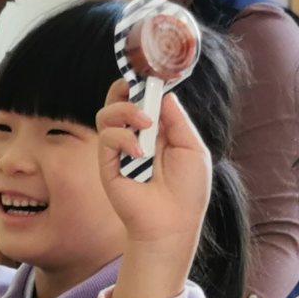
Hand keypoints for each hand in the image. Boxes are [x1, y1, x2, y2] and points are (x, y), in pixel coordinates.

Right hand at [94, 92, 209, 297]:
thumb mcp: (192, 147)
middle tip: (134, 86)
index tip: (149, 74)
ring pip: (107, 114)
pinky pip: (107, 138)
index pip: (143, 100)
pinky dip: (123, 138)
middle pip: (119, 101)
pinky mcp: (107, 165)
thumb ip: (177, 119)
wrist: (172, 223)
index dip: (143, 85)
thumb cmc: (188, 190)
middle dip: (125, 89)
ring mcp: (120, 151)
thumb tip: (163, 94)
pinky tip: (139, 153)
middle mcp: (136, 138)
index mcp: (158, 132)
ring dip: (125, 110)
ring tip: (144, 124)